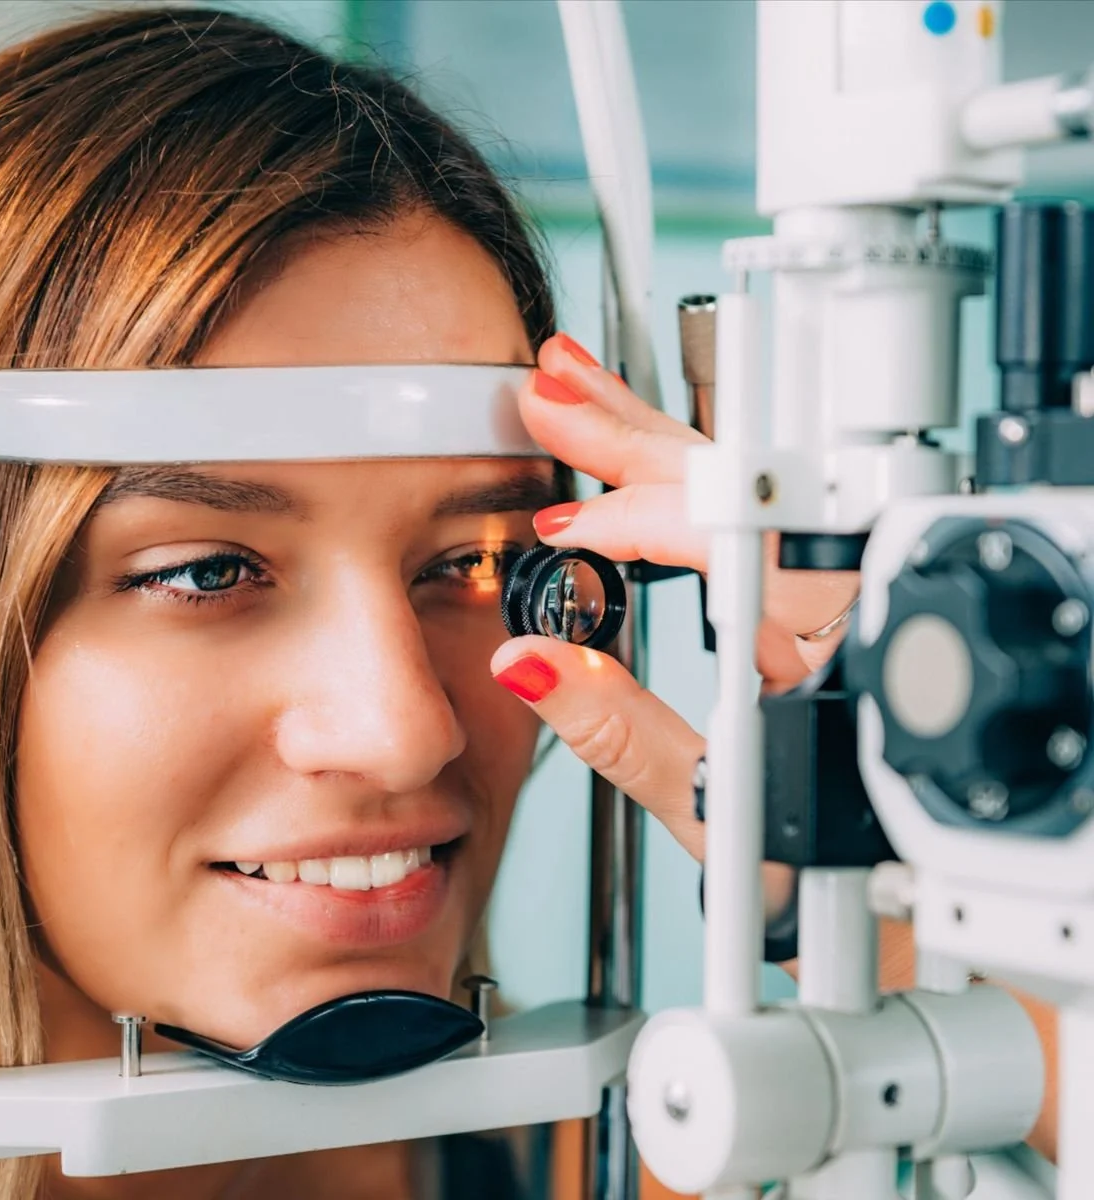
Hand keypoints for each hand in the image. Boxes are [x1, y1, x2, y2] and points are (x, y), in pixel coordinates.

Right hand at [489, 332, 858, 861]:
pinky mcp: (812, 595)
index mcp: (847, 638)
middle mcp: (852, 596)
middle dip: (635, 436)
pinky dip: (673, 479)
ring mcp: (834, 588)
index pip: (739, 535)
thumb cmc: (823, 864)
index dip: (644, 518)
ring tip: (578, 397)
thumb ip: (619, 735)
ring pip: (742, 485)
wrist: (871, 894)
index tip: (567, 524)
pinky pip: (740, 513)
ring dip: (649, 438)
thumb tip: (531, 661)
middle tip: (553, 395)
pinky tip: (626, 455)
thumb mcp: (711, 811)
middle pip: (742, 482)